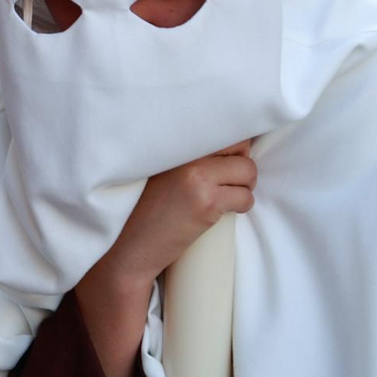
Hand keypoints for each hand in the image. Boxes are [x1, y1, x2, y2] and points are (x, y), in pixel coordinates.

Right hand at [90, 140, 255, 296]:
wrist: (128, 246)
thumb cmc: (141, 210)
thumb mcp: (159, 172)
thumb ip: (187, 156)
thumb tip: (232, 149)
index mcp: (173, 143)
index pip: (221, 130)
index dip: (230, 148)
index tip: (224, 165)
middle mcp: (186, 155)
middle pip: (240, 147)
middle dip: (240, 166)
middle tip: (227, 183)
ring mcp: (198, 178)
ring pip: (248, 171)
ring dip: (244, 187)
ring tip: (224, 198)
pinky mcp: (207, 203)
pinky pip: (245, 197)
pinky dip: (242, 205)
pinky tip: (222, 212)